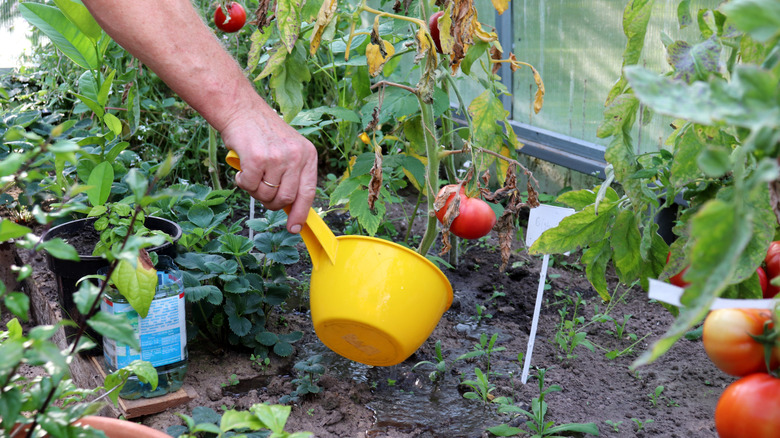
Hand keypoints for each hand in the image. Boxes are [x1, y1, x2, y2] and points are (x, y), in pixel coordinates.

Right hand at [221, 106, 317, 233]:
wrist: (241, 110)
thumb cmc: (263, 133)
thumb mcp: (288, 150)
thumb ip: (293, 175)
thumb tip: (291, 208)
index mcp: (308, 155)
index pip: (308, 192)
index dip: (300, 213)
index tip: (294, 228)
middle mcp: (296, 156)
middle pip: (286, 198)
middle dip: (270, 201)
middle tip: (261, 189)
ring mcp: (277, 157)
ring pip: (266, 195)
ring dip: (255, 190)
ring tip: (252, 173)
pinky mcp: (257, 159)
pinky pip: (248, 186)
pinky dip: (242, 182)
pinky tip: (242, 168)